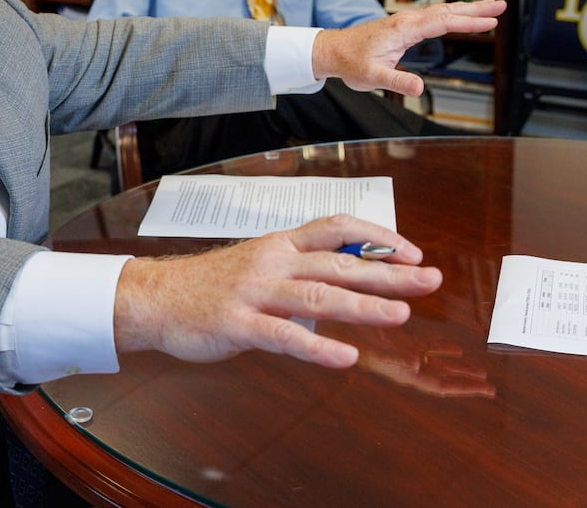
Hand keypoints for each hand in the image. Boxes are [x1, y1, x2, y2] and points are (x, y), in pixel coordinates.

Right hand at [113, 215, 441, 368]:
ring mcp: (255, 292)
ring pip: (317, 297)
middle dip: (388, 272)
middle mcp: (273, 262)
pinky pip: (283, 336)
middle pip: (339, 263)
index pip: (338, 228)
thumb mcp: (261, 261)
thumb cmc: (213, 283)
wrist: (157, 298)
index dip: (378, 238)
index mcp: (281, 244)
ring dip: (362, 306)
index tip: (411, 252)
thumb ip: (302, 266)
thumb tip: (352, 271)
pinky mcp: (238, 325)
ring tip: (399, 315)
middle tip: (429, 279)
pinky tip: (345, 358)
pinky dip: (317, 348)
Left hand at [310, 0, 505, 95]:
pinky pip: (435, 17)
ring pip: (443, 11)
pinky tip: (462, 16)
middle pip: (448, 10)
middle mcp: (407, 21)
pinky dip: (453, 14)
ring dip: (467, 9)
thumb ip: (397, 81)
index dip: (468, 22)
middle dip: (476, 8)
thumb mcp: (372, 77)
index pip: (443, 22)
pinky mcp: (405, 26)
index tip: (490, 22)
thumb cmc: (351, 63)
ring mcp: (407, 22)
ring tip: (491, 8)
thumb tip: (420, 88)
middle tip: (501, 5)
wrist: (333, 51)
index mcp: (404, 29)